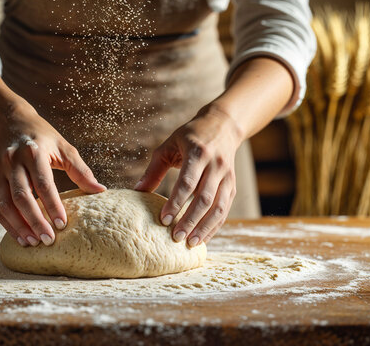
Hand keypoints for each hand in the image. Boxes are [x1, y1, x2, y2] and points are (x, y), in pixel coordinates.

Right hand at [0, 100, 105, 246]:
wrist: (6, 120)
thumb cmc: (41, 136)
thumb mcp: (63, 147)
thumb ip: (81, 170)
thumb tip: (101, 191)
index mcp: (33, 152)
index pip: (43, 183)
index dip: (52, 205)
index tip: (63, 224)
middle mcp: (12, 162)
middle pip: (21, 196)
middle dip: (35, 220)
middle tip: (48, 240)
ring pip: (5, 204)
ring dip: (18, 226)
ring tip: (33, 243)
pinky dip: (7, 223)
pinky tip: (20, 236)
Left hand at [135, 104, 242, 246]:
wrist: (222, 126)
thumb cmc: (190, 136)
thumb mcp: (169, 146)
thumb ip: (154, 170)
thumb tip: (137, 191)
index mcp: (198, 153)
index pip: (187, 182)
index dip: (176, 203)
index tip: (164, 220)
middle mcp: (216, 166)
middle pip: (204, 199)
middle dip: (190, 220)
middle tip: (175, 237)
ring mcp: (227, 177)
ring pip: (218, 207)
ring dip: (205, 227)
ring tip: (190, 243)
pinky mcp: (232, 186)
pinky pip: (225, 210)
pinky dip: (214, 226)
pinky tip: (203, 237)